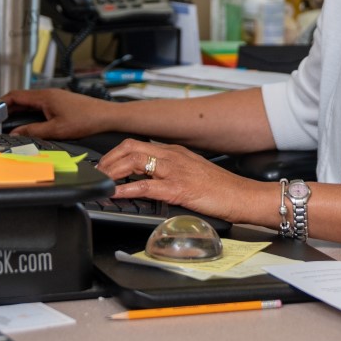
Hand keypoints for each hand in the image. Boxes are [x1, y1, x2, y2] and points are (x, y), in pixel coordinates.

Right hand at [1, 88, 111, 139]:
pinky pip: (40, 106)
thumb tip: (16, 134)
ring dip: (19, 111)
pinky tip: (29, 122)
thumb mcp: (56, 129)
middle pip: (22, 98)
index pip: (15, 95)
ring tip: (9, 122)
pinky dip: (30, 113)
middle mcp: (48, 94)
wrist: (107, 116)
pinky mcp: (61, 103)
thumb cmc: (86, 119)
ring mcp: (55, 98)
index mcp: (44, 97)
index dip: (1, 102)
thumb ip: (33, 131)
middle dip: (8, 108)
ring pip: (31, 103)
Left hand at [99, 139, 263, 223]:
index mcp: (174, 152)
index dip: (115, 154)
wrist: (242, 196)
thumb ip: (170, 173)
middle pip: (130, 147)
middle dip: (108, 160)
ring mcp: (175, 170)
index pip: (137, 144)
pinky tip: (115, 194)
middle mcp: (172, 156)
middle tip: (97, 174)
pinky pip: (146, 186)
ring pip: (134, 161)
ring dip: (112, 171)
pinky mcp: (179, 187)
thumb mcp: (191, 174)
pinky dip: (126, 189)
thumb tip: (148, 182)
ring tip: (100, 182)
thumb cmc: (221, 189)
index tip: (104, 166)